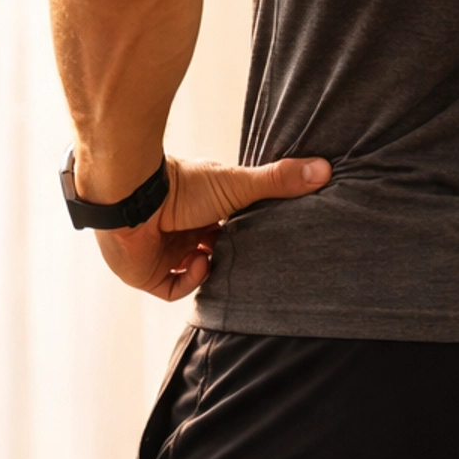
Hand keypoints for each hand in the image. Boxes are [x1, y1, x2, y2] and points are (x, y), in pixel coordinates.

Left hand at [90, 154, 331, 300]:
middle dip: (232, 257)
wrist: (132, 199)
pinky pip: (176, 289)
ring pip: (197, 272)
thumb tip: (326, 169)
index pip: (231, 225)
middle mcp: (184, 228)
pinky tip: (198, 262)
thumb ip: (279, 181)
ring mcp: (166, 251)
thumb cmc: (183, 185)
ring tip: (220, 258)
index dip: (248, 234)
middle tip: (251, 259)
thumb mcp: (239, 184)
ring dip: (212, 269)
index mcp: (203, 206)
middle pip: (215, 251)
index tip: (266, 237)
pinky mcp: (150, 274)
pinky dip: (190, 281)